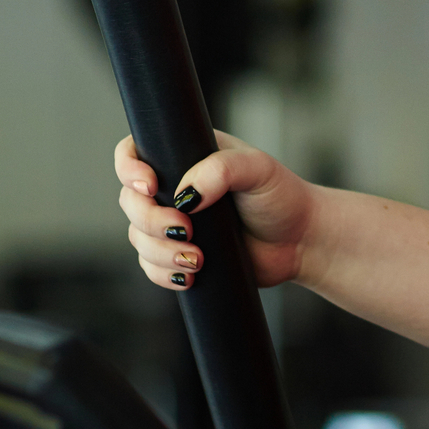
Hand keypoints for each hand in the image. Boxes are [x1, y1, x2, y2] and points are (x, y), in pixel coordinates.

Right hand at [115, 130, 318, 290]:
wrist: (299, 241)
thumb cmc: (282, 196)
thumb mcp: (257, 169)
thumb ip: (220, 170)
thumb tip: (185, 195)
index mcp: (185, 155)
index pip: (133, 153)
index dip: (130, 169)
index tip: (149, 187)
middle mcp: (173, 187)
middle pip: (130, 201)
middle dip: (150, 221)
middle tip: (186, 231)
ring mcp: (174, 222)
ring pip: (138, 237)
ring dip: (160, 252)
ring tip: (198, 259)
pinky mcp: (179, 254)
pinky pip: (150, 267)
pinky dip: (163, 274)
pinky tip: (188, 276)